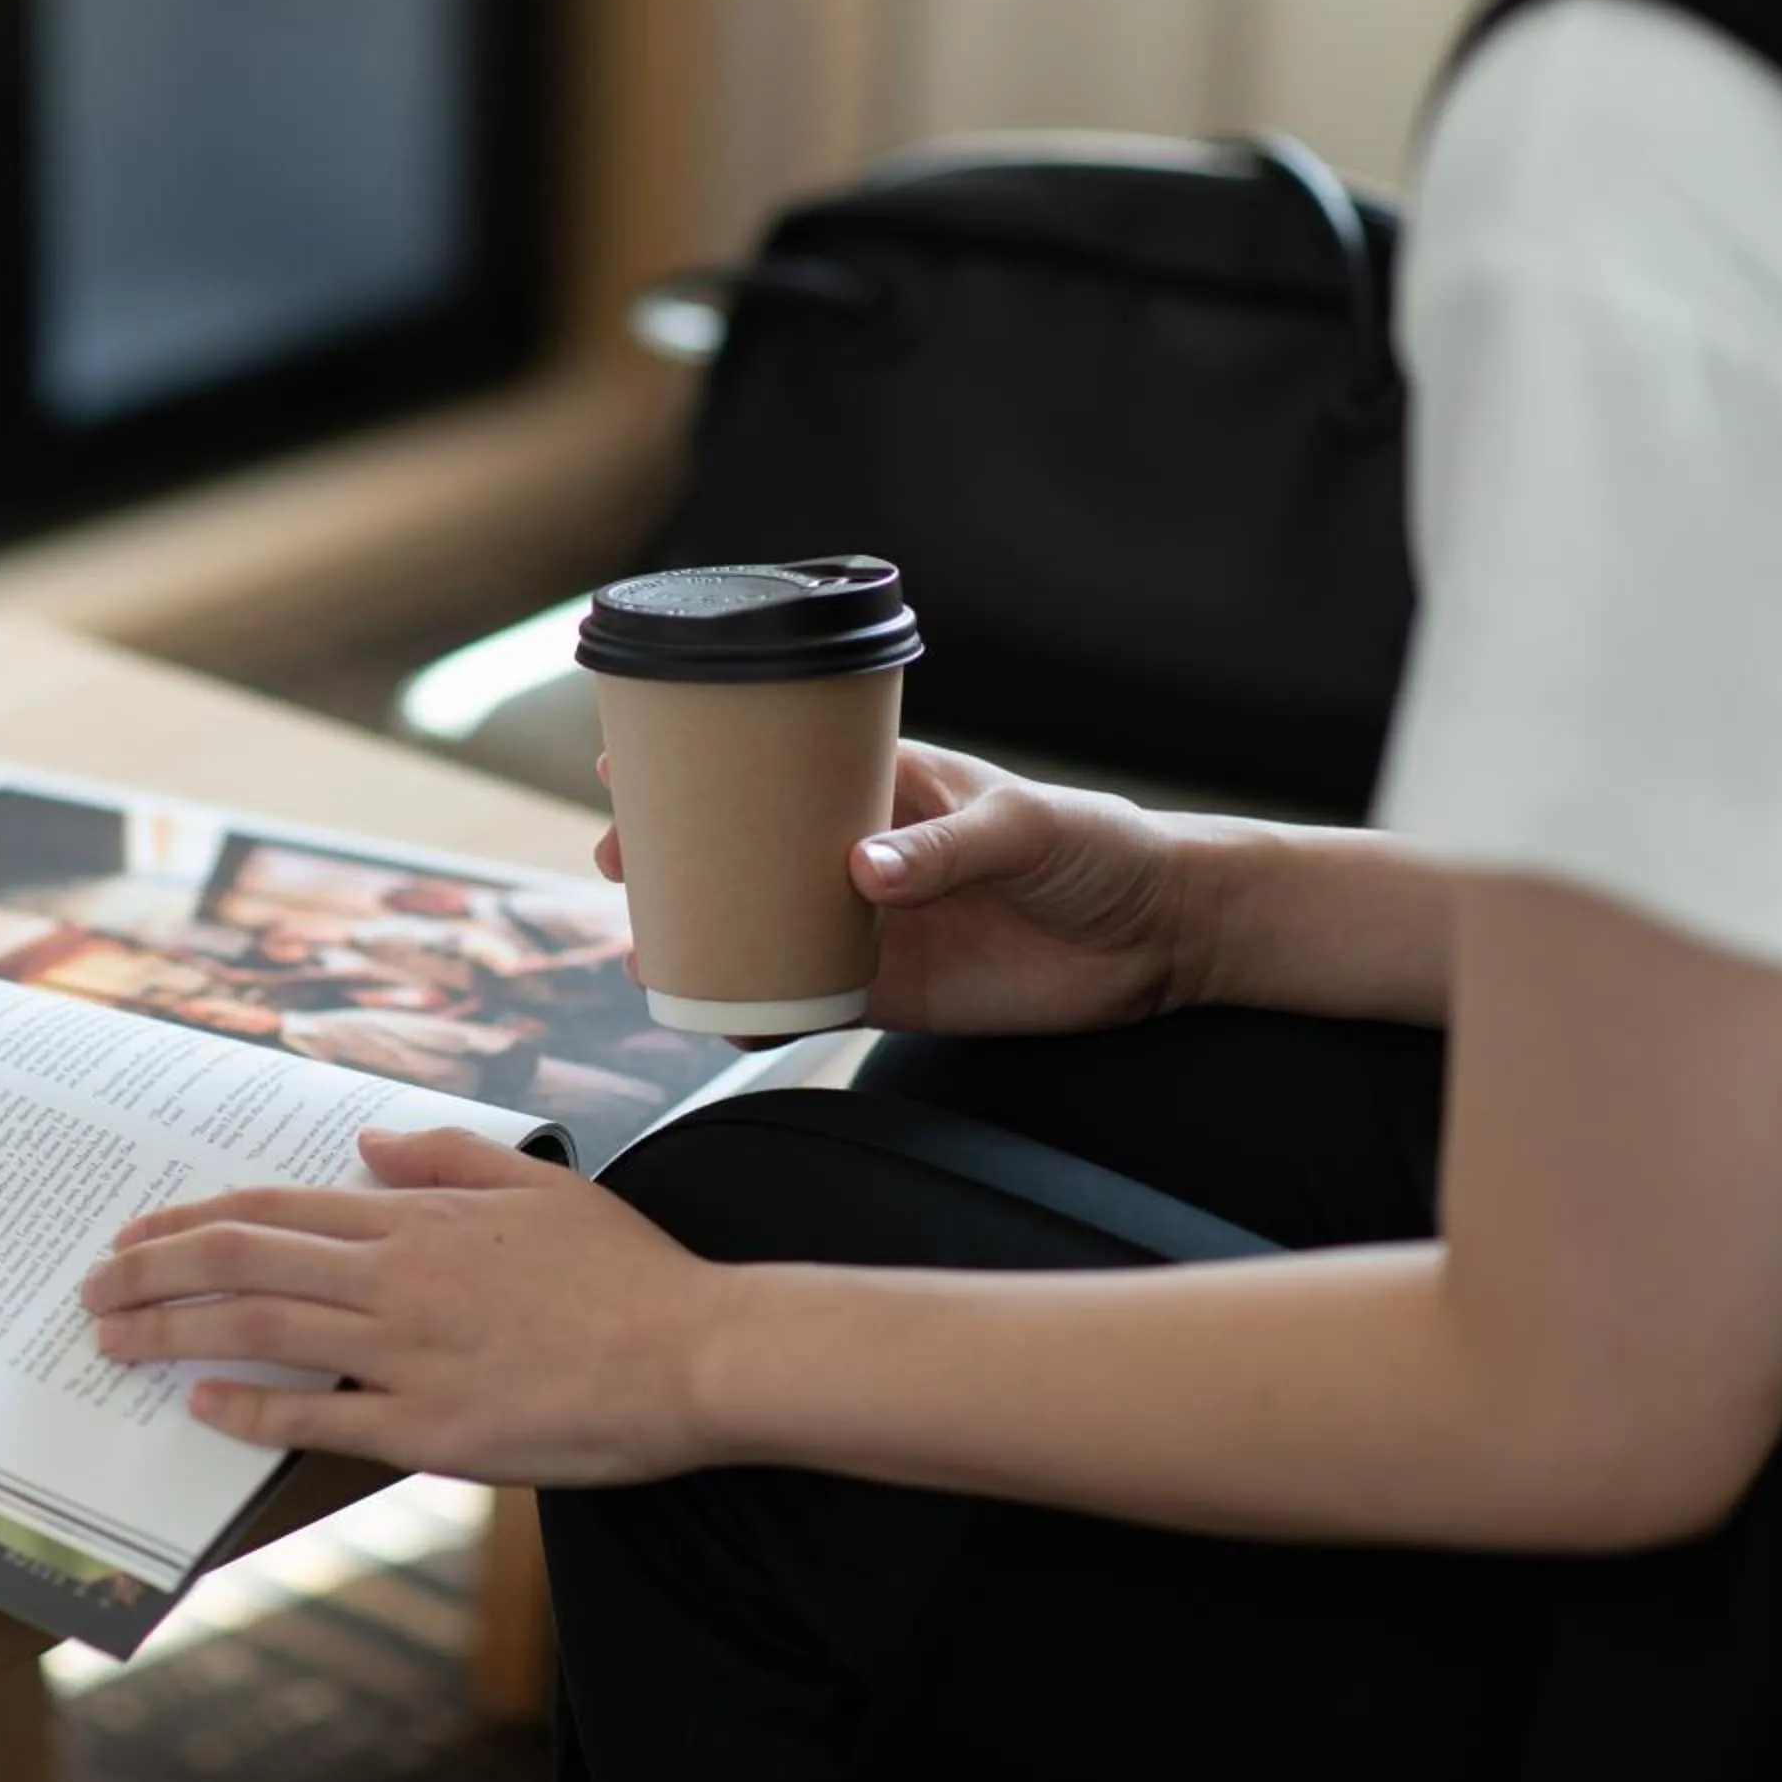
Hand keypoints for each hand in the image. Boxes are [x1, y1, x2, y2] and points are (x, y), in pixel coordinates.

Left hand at [82, 1127, 723, 1482]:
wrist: (696, 1355)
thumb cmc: (625, 1272)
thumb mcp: (538, 1182)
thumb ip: (444, 1155)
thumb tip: (364, 1140)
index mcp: (419, 1218)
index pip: (274, 1209)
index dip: (190, 1221)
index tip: (134, 1235)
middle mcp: (397, 1277)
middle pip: (242, 1262)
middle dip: (149, 1272)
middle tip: (90, 1288)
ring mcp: (408, 1354)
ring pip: (258, 1329)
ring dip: (169, 1331)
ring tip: (112, 1341)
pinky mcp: (430, 1430)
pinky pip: (316, 1418)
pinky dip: (247, 1410)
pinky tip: (198, 1405)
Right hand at [595, 741, 1204, 1035]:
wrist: (1159, 936)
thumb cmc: (1097, 846)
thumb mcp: (1024, 826)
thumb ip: (944, 848)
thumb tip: (862, 872)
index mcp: (883, 787)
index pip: (778, 764)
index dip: (706, 760)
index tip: (631, 761)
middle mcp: (859, 852)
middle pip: (745, 850)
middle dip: (675, 853)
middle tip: (621, 859)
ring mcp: (868, 924)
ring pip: (760, 927)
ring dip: (702, 935)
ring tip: (647, 945)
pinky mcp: (891, 991)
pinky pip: (804, 1001)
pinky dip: (757, 1014)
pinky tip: (719, 1020)